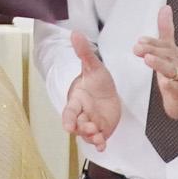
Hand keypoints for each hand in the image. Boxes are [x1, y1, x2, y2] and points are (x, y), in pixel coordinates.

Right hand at [62, 33, 123, 150]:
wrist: (109, 90)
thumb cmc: (98, 80)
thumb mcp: (94, 66)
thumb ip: (84, 53)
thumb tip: (75, 33)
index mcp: (76, 101)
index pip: (69, 112)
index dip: (68, 119)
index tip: (68, 126)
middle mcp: (82, 114)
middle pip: (78, 125)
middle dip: (83, 128)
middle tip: (90, 127)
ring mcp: (91, 124)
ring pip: (88, 135)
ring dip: (91, 137)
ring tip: (99, 136)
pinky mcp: (102, 130)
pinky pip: (98, 140)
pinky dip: (99, 144)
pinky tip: (103, 146)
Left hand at [132, 6, 177, 121]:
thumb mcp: (170, 48)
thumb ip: (166, 29)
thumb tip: (165, 9)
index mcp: (173, 52)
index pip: (163, 44)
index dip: (152, 41)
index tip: (141, 39)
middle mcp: (177, 63)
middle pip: (165, 54)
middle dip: (152, 49)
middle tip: (138, 47)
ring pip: (170, 69)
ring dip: (159, 63)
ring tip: (149, 59)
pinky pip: (175, 89)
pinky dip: (171, 86)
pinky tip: (165, 84)